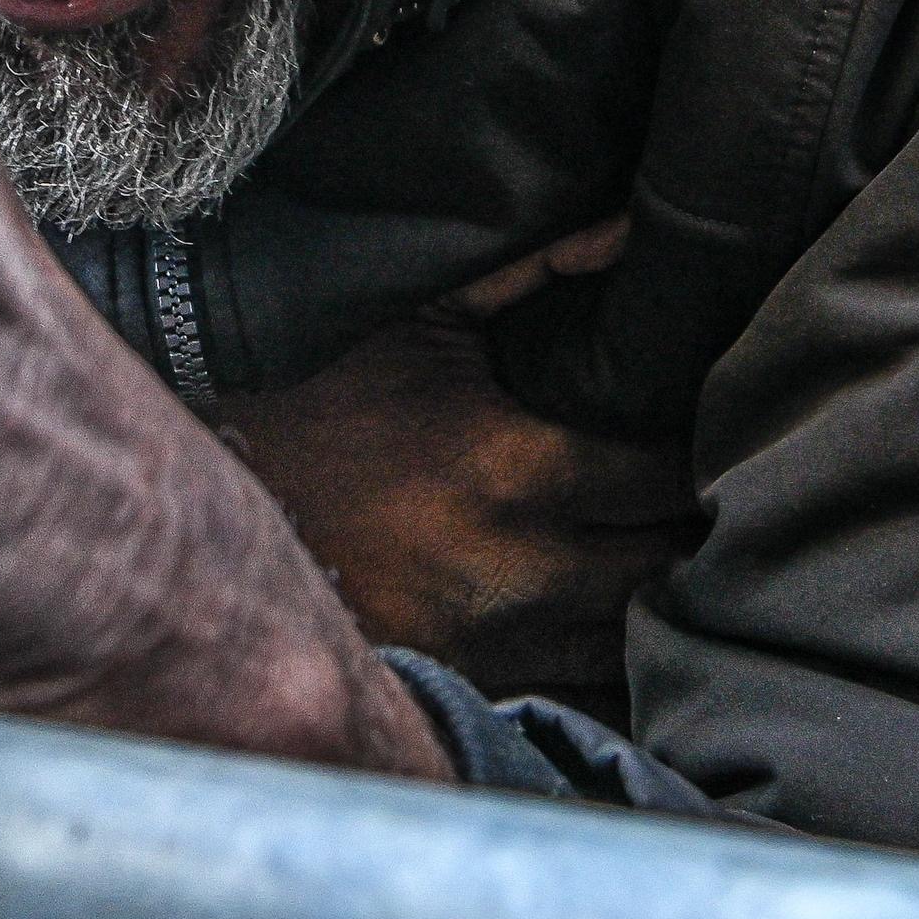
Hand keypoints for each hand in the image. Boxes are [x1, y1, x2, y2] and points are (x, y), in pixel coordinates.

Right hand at [215, 225, 694, 704]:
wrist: (206, 492)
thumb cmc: (321, 391)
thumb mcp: (418, 312)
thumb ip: (528, 269)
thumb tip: (626, 229)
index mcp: (513, 468)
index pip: (665, 475)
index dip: (700, 449)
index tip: (711, 426)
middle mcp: (512, 571)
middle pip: (661, 563)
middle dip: (690, 526)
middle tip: (712, 490)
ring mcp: (486, 644)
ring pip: (626, 637)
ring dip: (653, 595)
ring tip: (669, 551)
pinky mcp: (458, 685)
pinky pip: (573, 689)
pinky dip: (601, 655)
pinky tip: (607, 614)